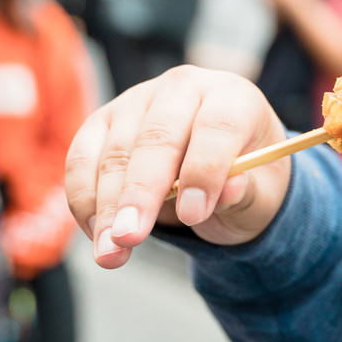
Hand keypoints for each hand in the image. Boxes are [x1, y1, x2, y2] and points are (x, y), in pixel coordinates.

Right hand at [63, 66, 291, 268]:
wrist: (219, 168)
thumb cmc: (245, 180)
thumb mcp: (259, 194)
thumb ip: (245, 193)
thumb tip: (230, 189)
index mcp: (233, 97)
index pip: (218, 126)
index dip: (204, 170)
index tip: (194, 216)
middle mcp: (184, 88)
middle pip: (157, 137)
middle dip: (140, 192)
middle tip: (130, 237)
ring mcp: (138, 99)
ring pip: (115, 152)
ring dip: (106, 207)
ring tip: (110, 253)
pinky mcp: (103, 120)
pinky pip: (82, 158)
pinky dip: (84, 199)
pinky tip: (97, 235)